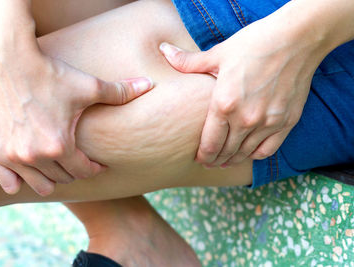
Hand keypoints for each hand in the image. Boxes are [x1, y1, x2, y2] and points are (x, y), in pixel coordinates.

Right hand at [0, 51, 153, 195]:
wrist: (8, 59)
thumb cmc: (51, 73)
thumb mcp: (88, 85)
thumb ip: (120, 92)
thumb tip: (150, 85)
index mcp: (60, 146)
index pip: (84, 172)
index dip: (96, 168)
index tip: (98, 163)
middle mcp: (34, 156)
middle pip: (63, 179)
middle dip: (75, 171)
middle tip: (78, 160)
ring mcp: (11, 156)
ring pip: (39, 184)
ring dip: (51, 178)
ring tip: (58, 165)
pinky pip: (8, 181)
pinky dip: (19, 180)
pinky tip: (28, 171)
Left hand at [160, 11, 328, 167]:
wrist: (296, 38)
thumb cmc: (254, 44)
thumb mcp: (219, 53)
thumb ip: (189, 62)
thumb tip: (165, 52)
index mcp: (224, 104)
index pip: (209, 143)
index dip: (202, 156)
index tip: (199, 159)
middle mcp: (245, 119)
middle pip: (226, 152)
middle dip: (215, 160)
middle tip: (209, 163)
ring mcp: (268, 122)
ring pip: (245, 153)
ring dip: (233, 160)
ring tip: (225, 161)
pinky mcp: (286, 122)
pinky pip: (268, 149)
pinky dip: (256, 155)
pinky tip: (248, 153)